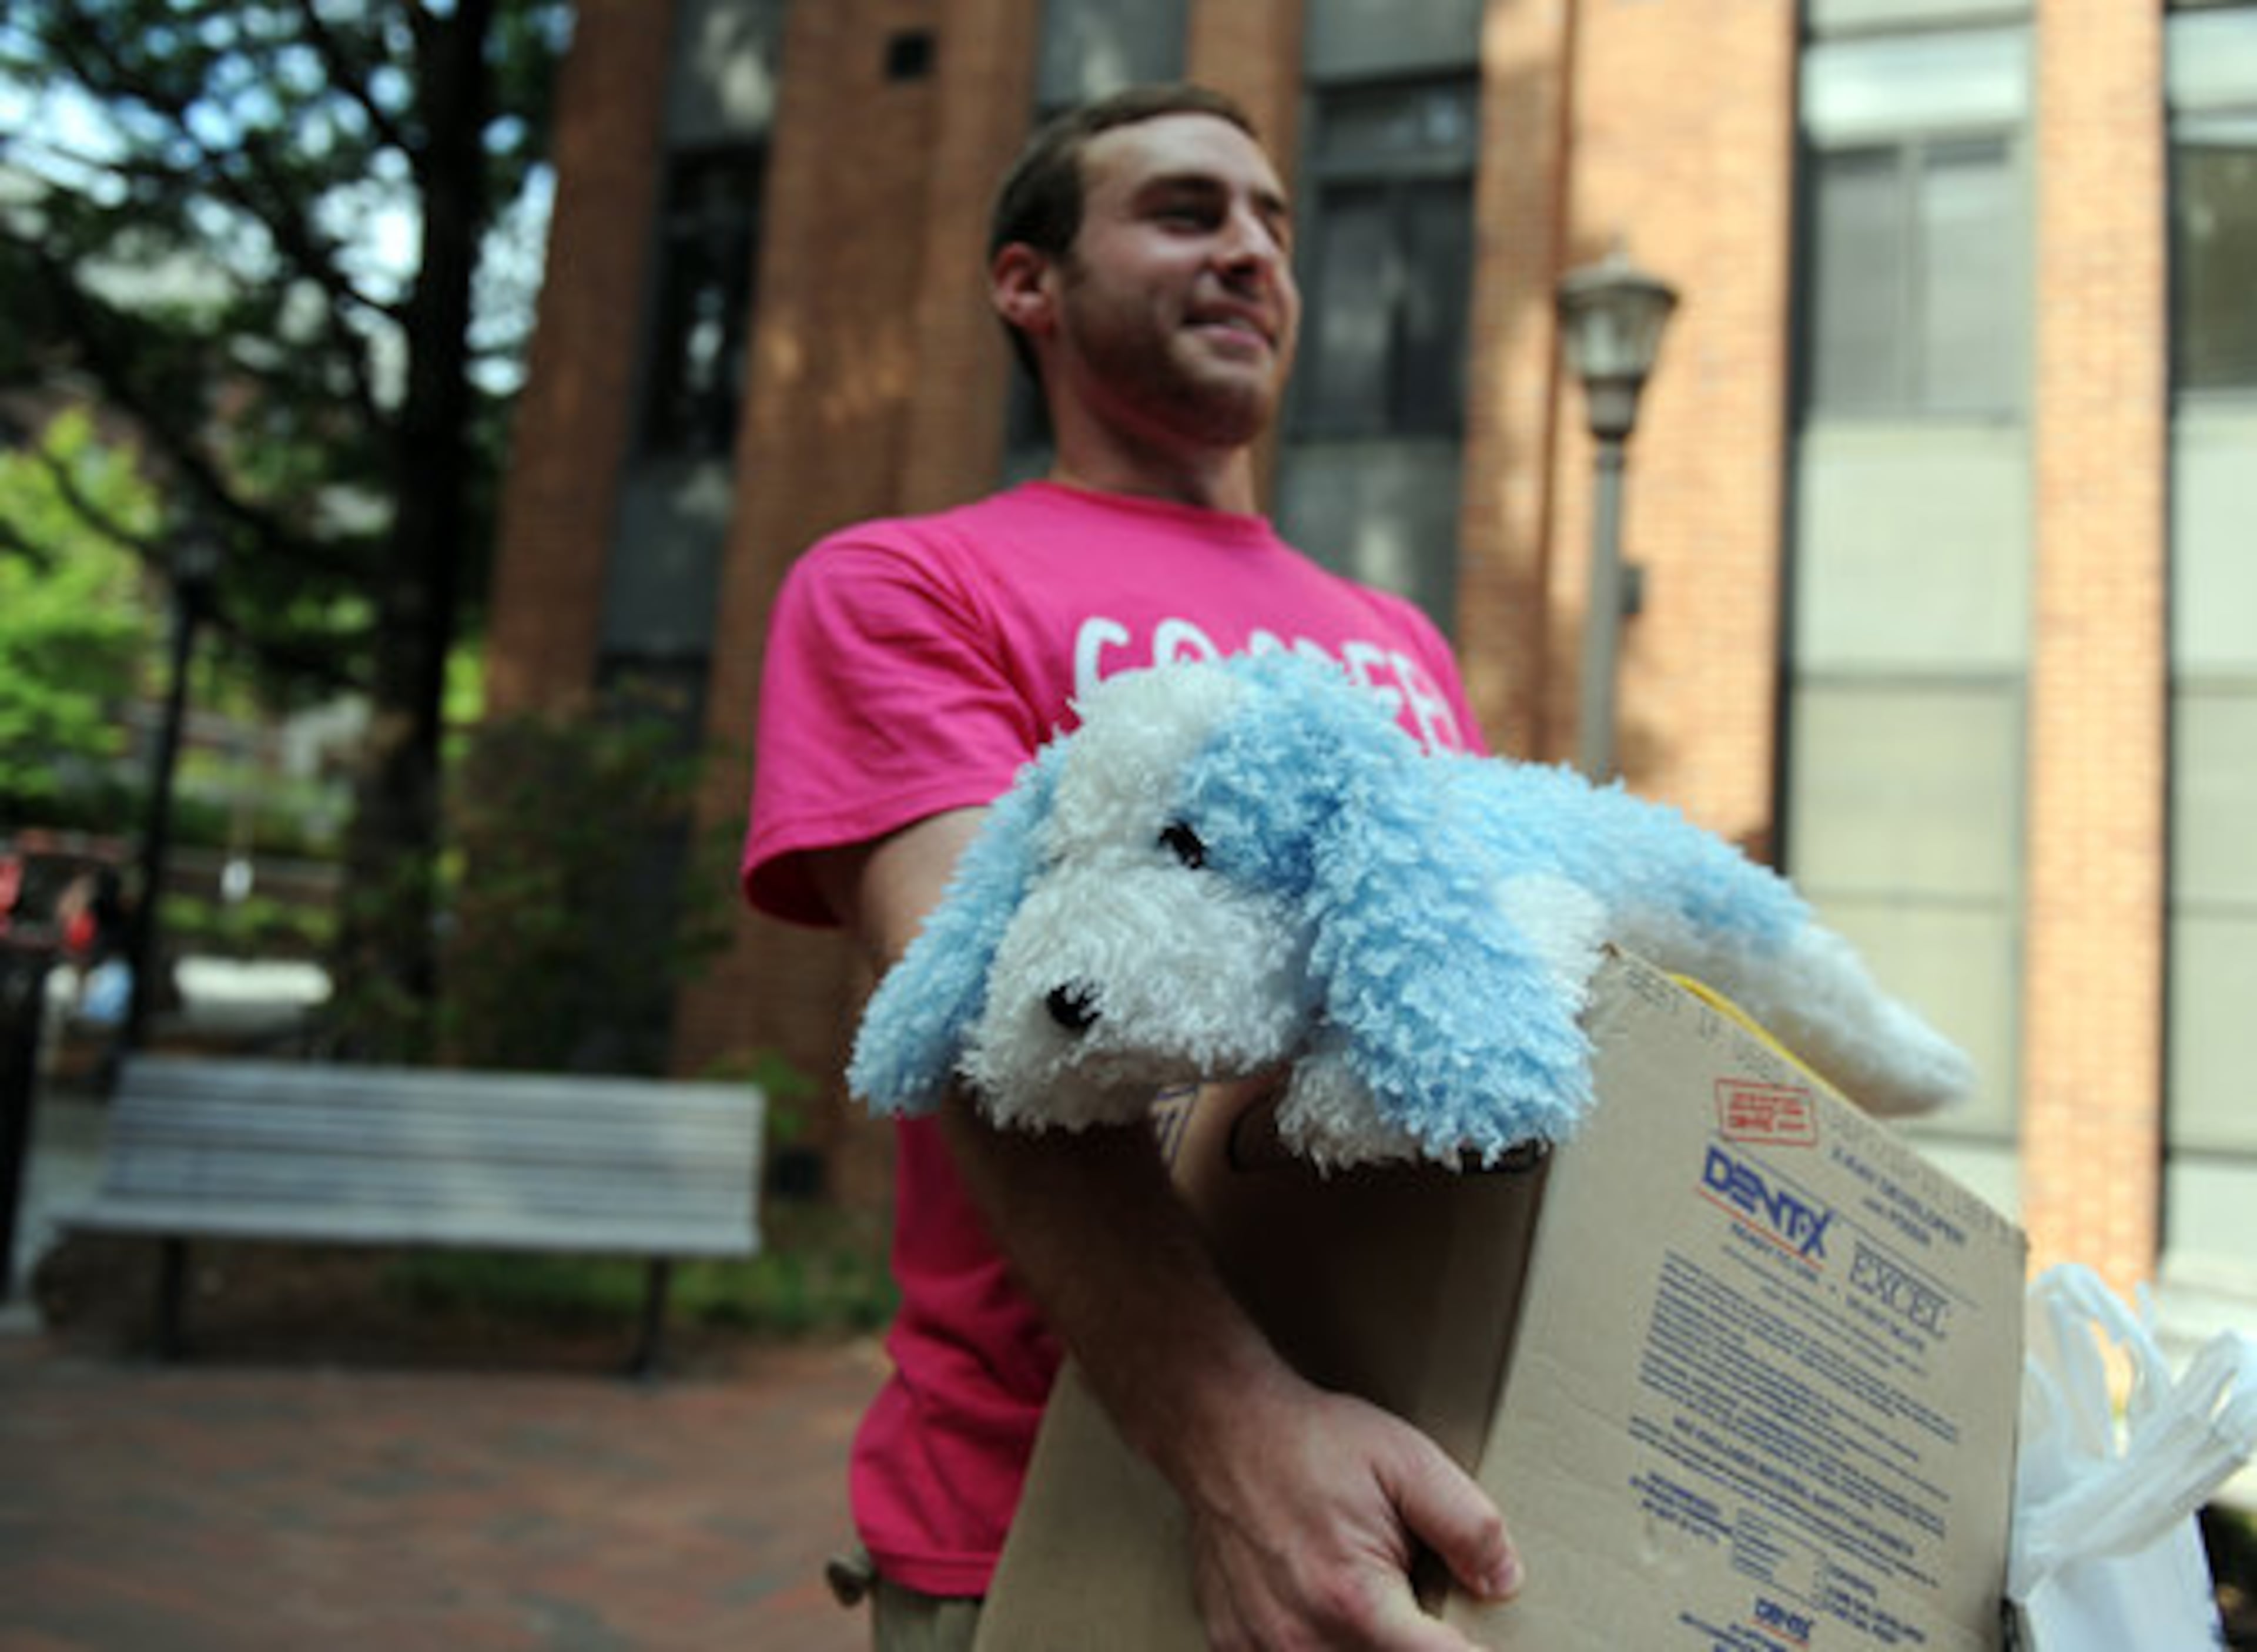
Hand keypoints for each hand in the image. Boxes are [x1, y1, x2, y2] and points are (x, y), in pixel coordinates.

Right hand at [1177, 1374, 1520, 1649]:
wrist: (1220, 1425)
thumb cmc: (1310, 1441)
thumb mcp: (1407, 1463)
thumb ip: (1468, 1526)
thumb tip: (1504, 1581)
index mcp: (1356, 1601)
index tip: (1474, 1634)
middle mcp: (1304, 1638)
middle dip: (1415, 1642)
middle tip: (1407, 1592)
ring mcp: (1262, 1647)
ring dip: (1368, 1644)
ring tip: (1364, 1596)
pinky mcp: (1234, 1644)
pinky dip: (1320, 1642)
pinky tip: (1323, 1606)